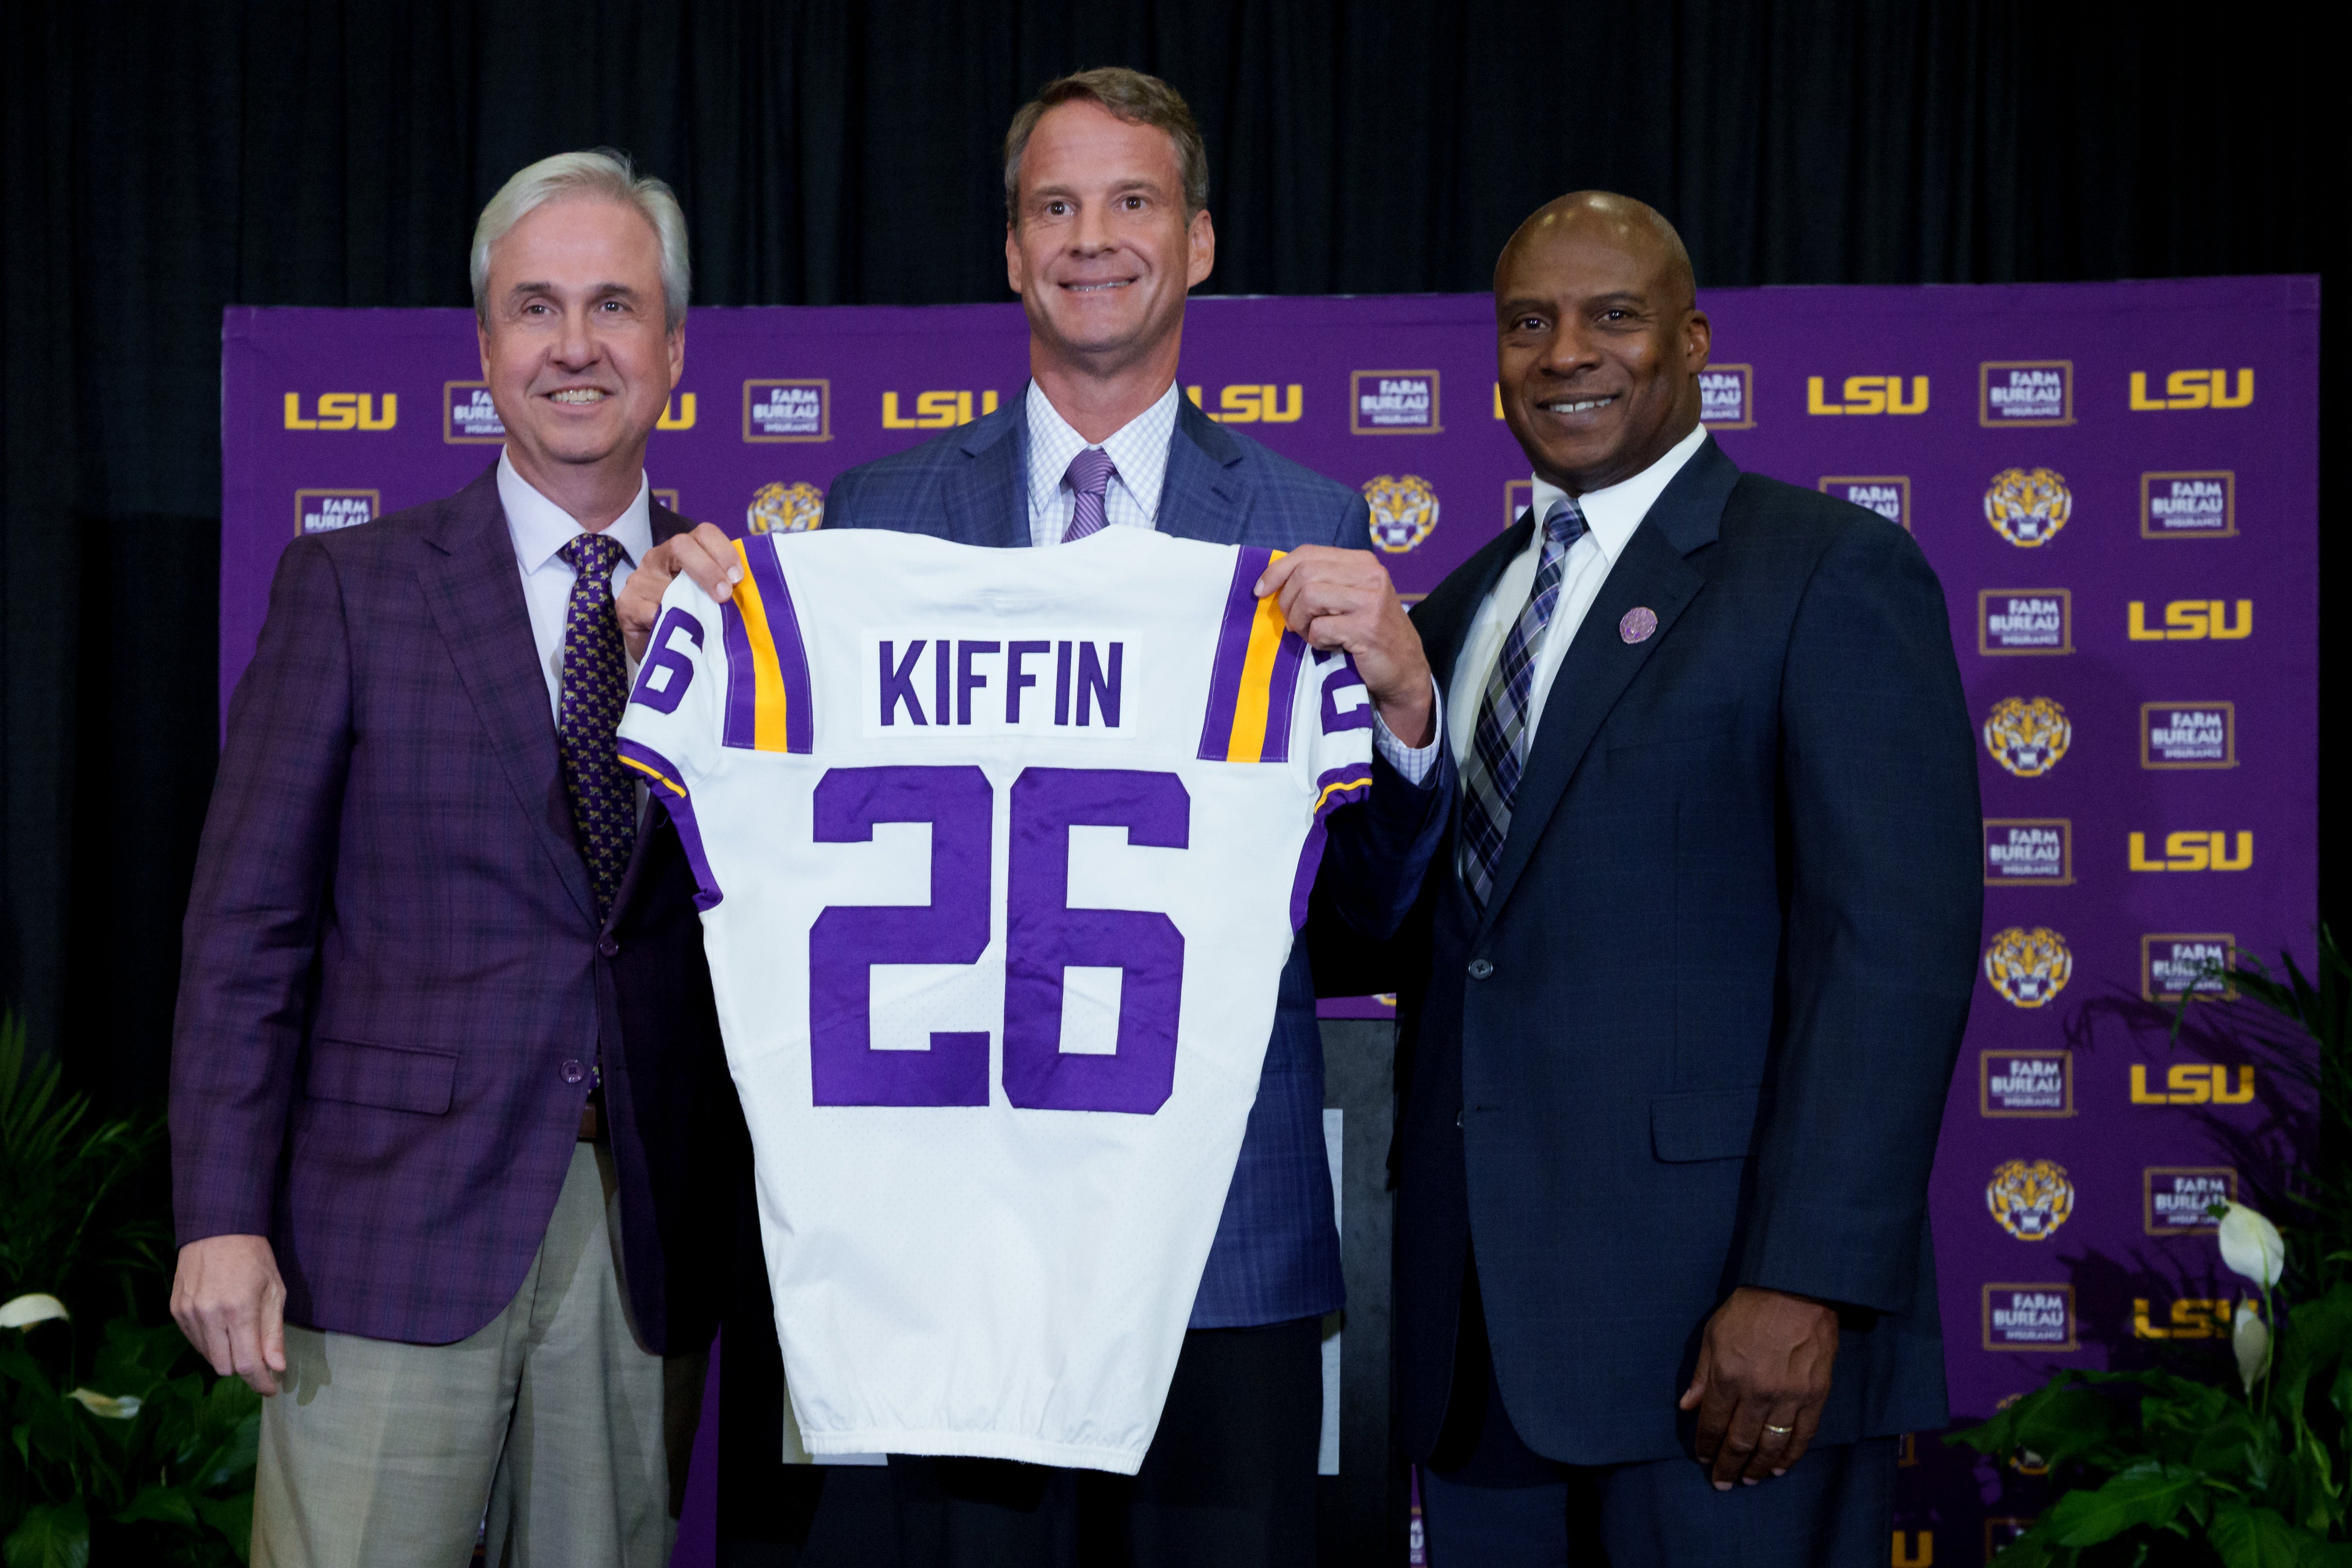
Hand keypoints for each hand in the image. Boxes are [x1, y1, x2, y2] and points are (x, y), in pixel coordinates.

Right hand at [171, 1234, 288, 1395]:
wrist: (217, 1228)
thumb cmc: (254, 1257)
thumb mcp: (275, 1290)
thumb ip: (273, 1332)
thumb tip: (277, 1367)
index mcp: (238, 1310)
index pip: (247, 1363)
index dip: (260, 1382)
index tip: (271, 1388)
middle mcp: (209, 1315)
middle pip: (225, 1367)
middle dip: (245, 1369)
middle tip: (260, 1359)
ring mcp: (188, 1313)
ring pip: (208, 1357)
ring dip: (227, 1356)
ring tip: (242, 1335)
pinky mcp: (176, 1310)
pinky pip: (194, 1342)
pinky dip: (211, 1343)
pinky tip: (223, 1326)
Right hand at [619, 522, 737, 660]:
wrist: (662, 650)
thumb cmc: (692, 619)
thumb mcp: (709, 598)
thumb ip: (725, 586)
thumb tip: (753, 588)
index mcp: (683, 551)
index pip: (703, 533)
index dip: (723, 550)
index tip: (738, 577)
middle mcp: (658, 558)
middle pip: (681, 545)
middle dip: (707, 569)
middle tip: (724, 596)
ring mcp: (639, 580)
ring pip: (666, 584)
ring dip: (690, 605)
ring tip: (705, 623)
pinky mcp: (626, 604)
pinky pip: (650, 611)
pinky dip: (668, 622)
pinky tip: (677, 633)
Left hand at [1255, 547, 1434, 745]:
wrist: (1403, 670)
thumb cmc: (1367, 634)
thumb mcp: (1347, 599)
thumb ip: (1320, 582)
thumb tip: (1271, 581)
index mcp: (1362, 562)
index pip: (1308, 553)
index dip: (1277, 570)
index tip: (1260, 591)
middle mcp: (1370, 574)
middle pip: (1304, 574)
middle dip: (1287, 602)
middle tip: (1293, 624)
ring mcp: (1371, 600)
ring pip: (1309, 596)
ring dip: (1300, 622)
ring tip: (1311, 635)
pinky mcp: (1367, 628)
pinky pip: (1320, 628)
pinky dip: (1317, 641)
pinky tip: (1331, 646)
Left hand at [1678, 1286, 1839, 1488]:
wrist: (1798, 1289)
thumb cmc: (1750, 1308)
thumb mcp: (1713, 1334)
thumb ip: (1701, 1374)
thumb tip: (1687, 1407)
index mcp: (1728, 1376)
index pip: (1712, 1424)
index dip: (1705, 1446)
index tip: (1702, 1458)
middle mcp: (1757, 1393)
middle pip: (1739, 1442)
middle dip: (1727, 1466)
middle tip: (1722, 1481)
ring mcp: (1789, 1397)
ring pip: (1769, 1446)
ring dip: (1756, 1468)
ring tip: (1748, 1480)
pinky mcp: (1815, 1396)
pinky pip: (1802, 1436)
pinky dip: (1790, 1457)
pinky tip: (1778, 1468)